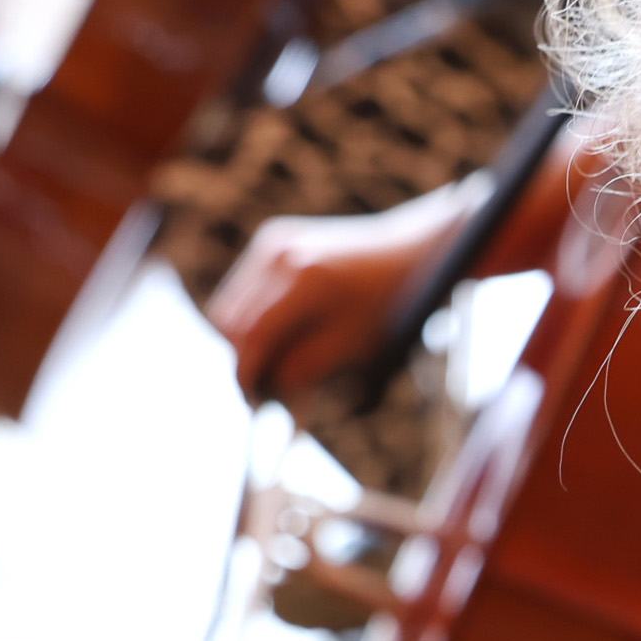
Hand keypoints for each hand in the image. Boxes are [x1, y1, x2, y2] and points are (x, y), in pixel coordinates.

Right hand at [205, 189, 471, 403]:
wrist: (409, 252)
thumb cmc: (390, 305)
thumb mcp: (353, 345)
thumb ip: (306, 370)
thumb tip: (267, 395)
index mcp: (305, 279)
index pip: (252, 335)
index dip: (247, 372)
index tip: (251, 401)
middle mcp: (281, 253)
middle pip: (231, 321)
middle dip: (242, 357)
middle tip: (260, 388)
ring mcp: (273, 242)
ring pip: (232, 304)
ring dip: (244, 337)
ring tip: (271, 361)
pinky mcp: (273, 239)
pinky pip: (245, 287)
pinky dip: (254, 314)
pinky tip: (280, 330)